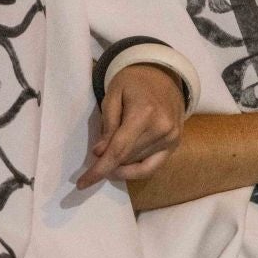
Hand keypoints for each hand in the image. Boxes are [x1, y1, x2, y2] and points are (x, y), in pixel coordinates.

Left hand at [81, 64, 186, 187]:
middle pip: (127, 159)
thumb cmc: (134, 82)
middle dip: (107, 163)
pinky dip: (136, 171)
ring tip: (110, 153)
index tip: (82, 183)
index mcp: (145, 114)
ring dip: (120, 164)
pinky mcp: (176, 143)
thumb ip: (107, 124)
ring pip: (138, 164)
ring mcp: (172, 138)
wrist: (164, 74)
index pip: (118, 151)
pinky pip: (154, 167)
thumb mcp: (113, 95)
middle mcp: (162, 129)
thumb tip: (100, 153)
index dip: (99, 169)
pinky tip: (123, 168)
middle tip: (95, 156)